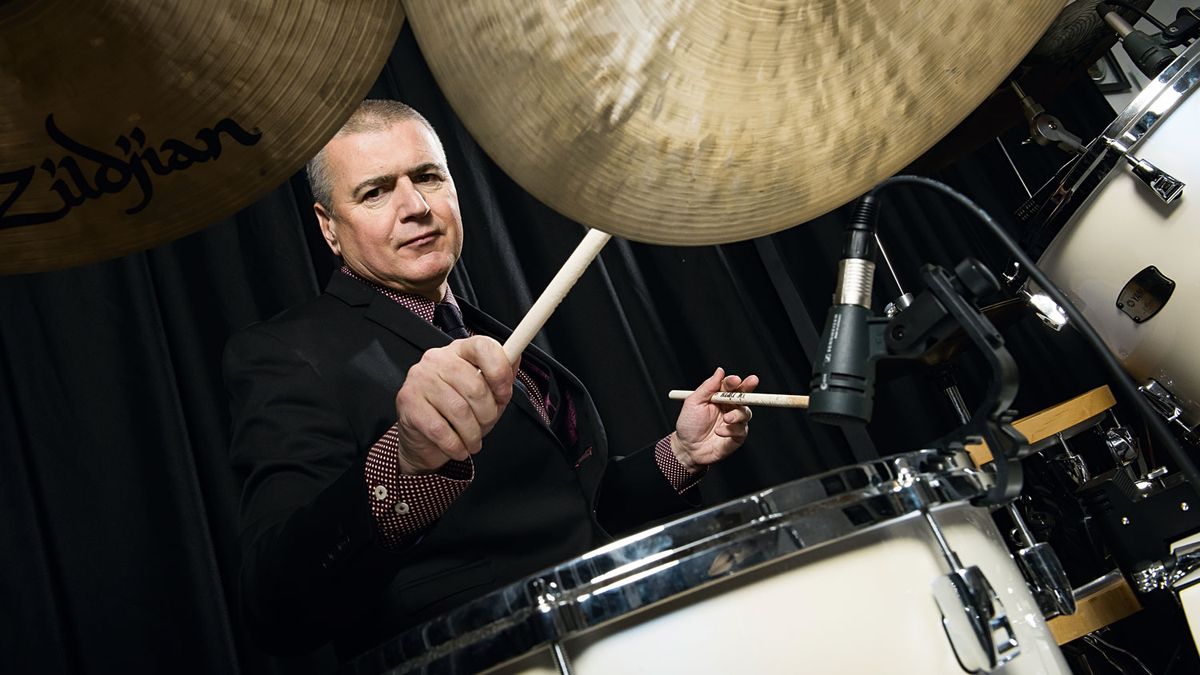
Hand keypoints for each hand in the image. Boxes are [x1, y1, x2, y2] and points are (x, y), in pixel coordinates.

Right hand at [393, 336, 515, 473]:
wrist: (422, 437)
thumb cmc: (456, 413)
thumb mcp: (485, 394)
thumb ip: (501, 377)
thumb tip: (515, 357)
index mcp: (460, 350)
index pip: (484, 346)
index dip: (500, 372)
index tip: (504, 394)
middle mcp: (438, 359)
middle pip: (475, 386)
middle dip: (487, 414)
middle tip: (485, 425)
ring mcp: (420, 378)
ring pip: (459, 411)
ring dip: (472, 434)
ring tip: (472, 440)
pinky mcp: (408, 401)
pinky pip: (440, 430)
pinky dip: (455, 445)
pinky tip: (458, 447)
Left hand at [671, 367, 759, 471]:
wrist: (687, 448)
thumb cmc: (689, 424)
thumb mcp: (693, 402)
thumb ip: (707, 387)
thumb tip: (720, 371)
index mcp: (719, 397)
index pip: (730, 385)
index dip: (734, 381)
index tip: (735, 380)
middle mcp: (729, 407)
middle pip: (744, 395)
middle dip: (749, 387)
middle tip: (752, 381)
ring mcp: (735, 421)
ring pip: (746, 412)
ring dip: (737, 414)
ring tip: (726, 419)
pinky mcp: (737, 436)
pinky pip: (741, 429)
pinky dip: (731, 430)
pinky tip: (719, 432)